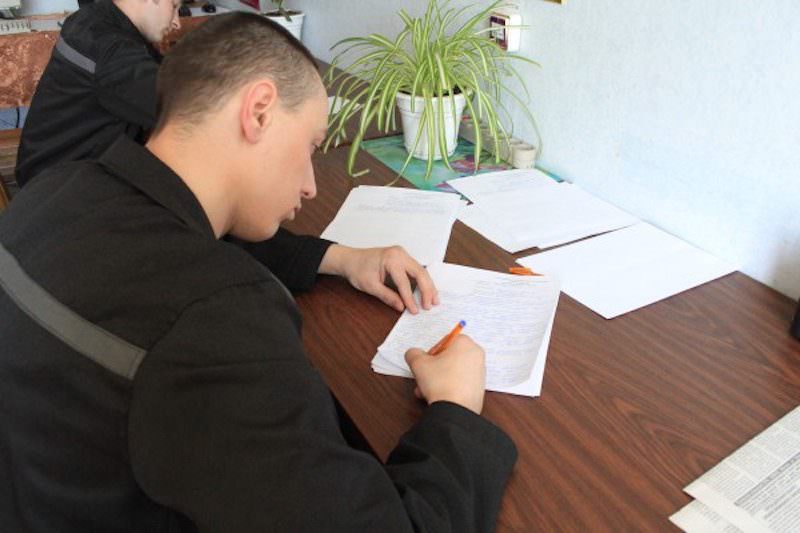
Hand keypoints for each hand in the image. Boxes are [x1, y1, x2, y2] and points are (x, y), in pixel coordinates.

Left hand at [319, 244, 437, 312]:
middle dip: (427, 290)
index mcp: (391, 258)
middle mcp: (399, 253)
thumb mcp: (370, 286)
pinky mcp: (403, 257)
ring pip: (421, 270)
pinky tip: (427, 291)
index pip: (404, 282)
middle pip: (420, 273)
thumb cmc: (357, 269)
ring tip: (434, 300)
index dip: (410, 298)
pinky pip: (416, 269)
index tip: (415, 310)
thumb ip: (387, 296)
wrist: (350, 259)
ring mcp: (402, 254)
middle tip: (430, 305)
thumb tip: (401, 307)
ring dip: (428, 285)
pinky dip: (422, 281)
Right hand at [405, 335, 485, 414]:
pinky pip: (460, 383)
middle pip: (449, 357)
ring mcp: (480, 374)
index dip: (432, 351)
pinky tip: (436, 397)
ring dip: (437, 380)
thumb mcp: (418, 363)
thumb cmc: (440, 382)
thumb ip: (413, 354)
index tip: (425, 362)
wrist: (455, 410)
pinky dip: (448, 388)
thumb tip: (413, 354)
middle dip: (433, 368)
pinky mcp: (479, 389)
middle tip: (423, 376)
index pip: (446, 340)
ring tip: (424, 391)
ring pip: (453, 372)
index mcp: (465, 344)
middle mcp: (476, 356)